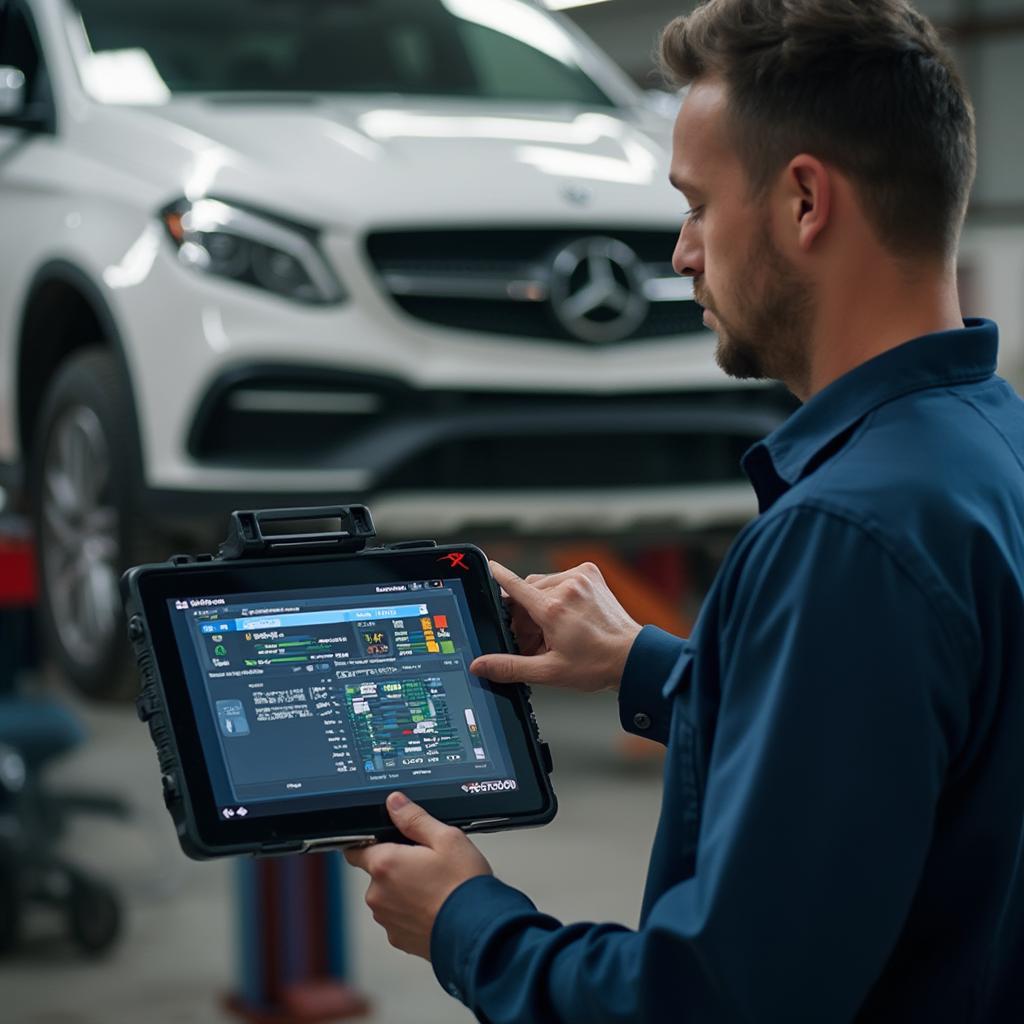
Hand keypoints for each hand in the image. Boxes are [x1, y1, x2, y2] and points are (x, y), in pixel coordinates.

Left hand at [344, 792, 491, 959]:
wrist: (478, 932)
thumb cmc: (463, 886)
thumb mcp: (446, 838)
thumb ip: (415, 818)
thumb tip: (395, 803)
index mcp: (385, 864)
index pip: (355, 848)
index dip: (369, 841)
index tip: (385, 840)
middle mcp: (378, 895)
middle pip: (377, 872)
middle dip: (396, 866)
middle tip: (427, 863)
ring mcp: (387, 920)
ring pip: (388, 896)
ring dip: (404, 890)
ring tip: (436, 887)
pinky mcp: (399, 939)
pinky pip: (399, 917)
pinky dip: (412, 912)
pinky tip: (435, 906)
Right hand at [470, 560, 641, 692]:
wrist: (632, 656)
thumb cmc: (596, 664)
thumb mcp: (549, 671)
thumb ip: (510, 667)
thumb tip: (481, 666)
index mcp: (553, 609)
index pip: (515, 586)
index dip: (498, 576)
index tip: (488, 566)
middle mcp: (567, 587)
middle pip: (527, 593)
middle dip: (525, 616)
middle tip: (534, 641)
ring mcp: (581, 578)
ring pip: (543, 585)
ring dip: (540, 605)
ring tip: (552, 632)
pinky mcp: (591, 574)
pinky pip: (562, 579)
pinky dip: (558, 595)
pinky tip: (566, 616)